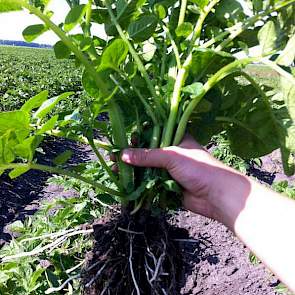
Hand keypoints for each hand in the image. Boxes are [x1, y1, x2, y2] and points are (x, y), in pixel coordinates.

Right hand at [121, 135, 250, 230]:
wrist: (218, 196)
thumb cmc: (199, 168)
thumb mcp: (172, 156)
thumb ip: (147, 156)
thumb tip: (123, 155)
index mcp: (175, 138)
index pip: (151, 134)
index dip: (136, 137)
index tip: (121, 141)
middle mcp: (172, 153)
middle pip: (147, 153)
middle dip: (131, 157)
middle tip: (114, 159)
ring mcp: (170, 170)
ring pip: (147, 169)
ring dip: (133, 172)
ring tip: (116, 173)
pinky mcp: (168, 186)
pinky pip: (150, 184)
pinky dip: (139, 185)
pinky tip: (127, 185)